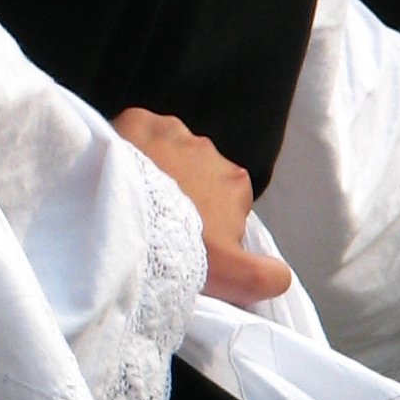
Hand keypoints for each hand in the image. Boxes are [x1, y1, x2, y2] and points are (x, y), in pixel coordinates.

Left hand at [114, 107, 292, 304]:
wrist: (124, 228)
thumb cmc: (181, 254)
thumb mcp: (235, 278)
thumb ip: (267, 277)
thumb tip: (282, 276)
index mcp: (236, 182)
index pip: (224, 201)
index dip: (205, 222)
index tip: (184, 240)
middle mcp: (208, 151)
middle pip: (193, 175)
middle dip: (180, 196)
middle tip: (155, 225)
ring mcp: (171, 134)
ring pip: (164, 153)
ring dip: (154, 173)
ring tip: (134, 203)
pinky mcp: (136, 122)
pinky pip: (134, 131)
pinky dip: (128, 149)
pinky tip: (116, 173)